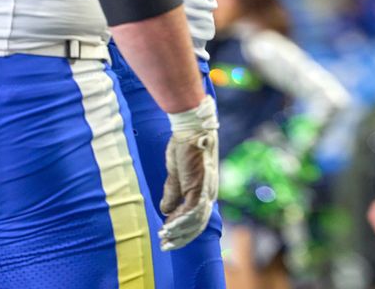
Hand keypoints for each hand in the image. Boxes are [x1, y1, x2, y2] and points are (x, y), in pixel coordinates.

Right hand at [158, 96, 218, 250]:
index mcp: (206, 188)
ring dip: (179, 232)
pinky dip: (179, 221)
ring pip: (195, 221)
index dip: (184, 230)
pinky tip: (168, 227)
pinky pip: (191, 211)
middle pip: (198, 223)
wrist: (191, 128)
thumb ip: (173, 192)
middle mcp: (210, 192)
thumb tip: (166, 210)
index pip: (198, 217)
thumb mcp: (175, 173)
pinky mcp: (200, 186)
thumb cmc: (183, 145)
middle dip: (181, 237)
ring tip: (164, 239)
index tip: (168, 238)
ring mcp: (207, 190)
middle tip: (165, 246)